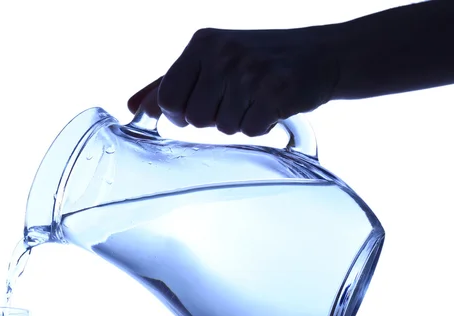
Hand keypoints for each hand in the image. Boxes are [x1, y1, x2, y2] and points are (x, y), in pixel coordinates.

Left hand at [128, 27, 339, 136]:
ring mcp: (250, 71)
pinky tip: (272, 105)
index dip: (182, 113)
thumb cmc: (259, 59)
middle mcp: (223, 53)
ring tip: (257, 97)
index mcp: (201, 43)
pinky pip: (250, 132)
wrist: (322, 53)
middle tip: (237, 97)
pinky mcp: (276, 91)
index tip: (204, 102)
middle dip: (214, 117)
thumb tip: (133, 108)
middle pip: (194, 119)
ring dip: (239, 121)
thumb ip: (167, 83)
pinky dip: (261, 126)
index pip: (167, 100)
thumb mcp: (210, 60)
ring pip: (223, 128)